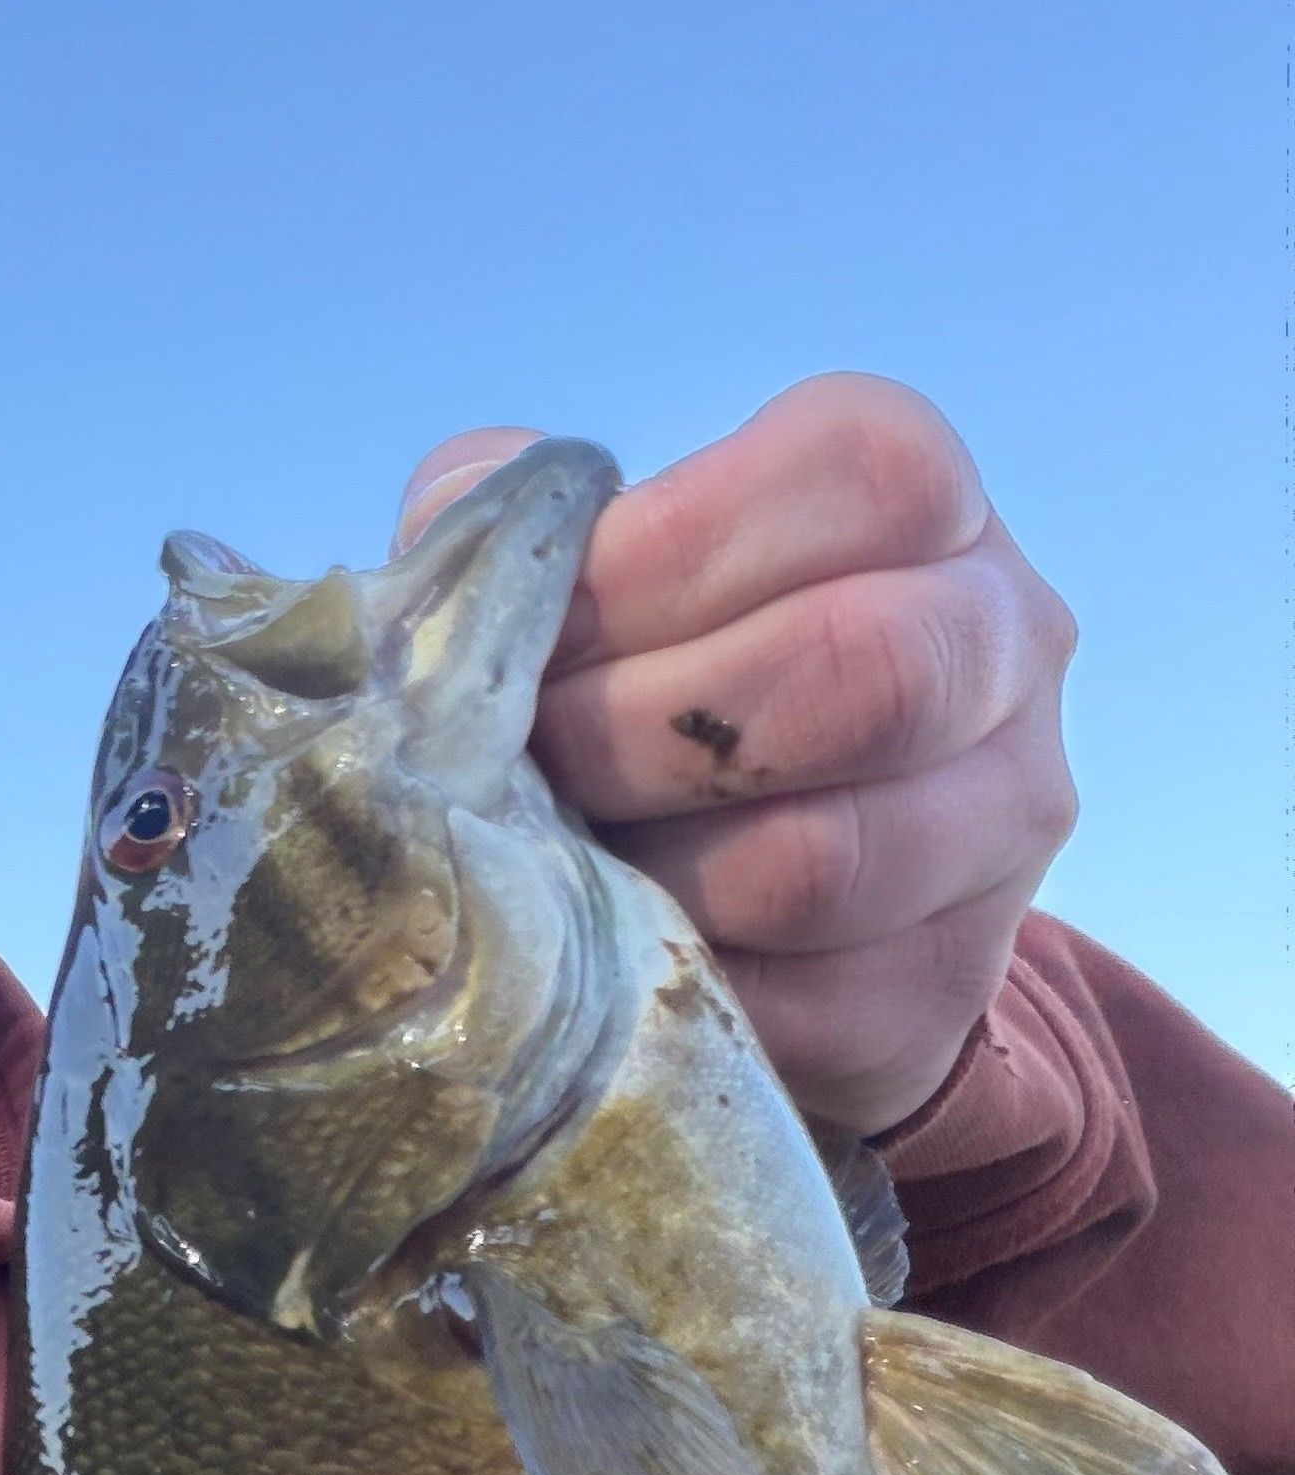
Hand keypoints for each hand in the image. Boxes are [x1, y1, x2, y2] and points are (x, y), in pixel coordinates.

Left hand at [395, 377, 1076, 1137]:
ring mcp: (1005, 815)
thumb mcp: (581, 553)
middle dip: (645, 726)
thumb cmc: (643, 653)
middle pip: (870, 666)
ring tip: (555, 858)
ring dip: (648, 869)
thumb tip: (470, 563)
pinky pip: (810, 1002)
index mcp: (921, 494)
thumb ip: (525, 527)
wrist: (749, 849)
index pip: (859, 473)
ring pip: (827, 858)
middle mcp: (1004, 637)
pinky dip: (678, 980)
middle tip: (533, 762)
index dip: (667, 557)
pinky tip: (611, 947)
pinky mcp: (957, 975)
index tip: (541, 633)